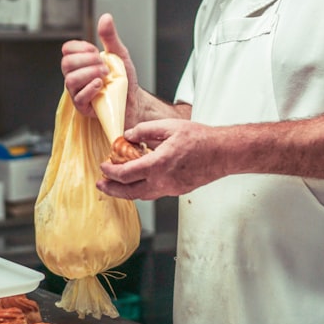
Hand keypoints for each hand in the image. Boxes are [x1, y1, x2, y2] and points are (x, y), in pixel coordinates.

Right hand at [60, 13, 138, 117]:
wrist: (133, 100)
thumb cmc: (123, 78)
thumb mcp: (119, 54)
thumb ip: (110, 37)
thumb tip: (105, 17)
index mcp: (81, 62)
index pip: (67, 49)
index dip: (81, 47)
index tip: (96, 51)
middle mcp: (75, 76)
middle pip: (66, 63)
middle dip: (86, 61)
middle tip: (103, 65)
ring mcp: (77, 92)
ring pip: (70, 80)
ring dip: (89, 74)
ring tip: (105, 75)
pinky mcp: (83, 107)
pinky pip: (79, 97)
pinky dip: (90, 88)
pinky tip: (100, 85)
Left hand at [96, 118, 218, 199]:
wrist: (223, 153)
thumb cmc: (200, 138)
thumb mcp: (169, 126)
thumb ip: (145, 130)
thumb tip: (128, 136)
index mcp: (158, 165)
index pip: (125, 174)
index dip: (110, 171)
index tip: (103, 165)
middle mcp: (162, 181)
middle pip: (129, 192)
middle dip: (111, 190)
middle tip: (100, 185)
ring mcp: (170, 189)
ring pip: (141, 196)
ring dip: (125, 192)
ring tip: (115, 185)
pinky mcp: (178, 190)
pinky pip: (154, 193)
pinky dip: (141, 189)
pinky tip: (139, 181)